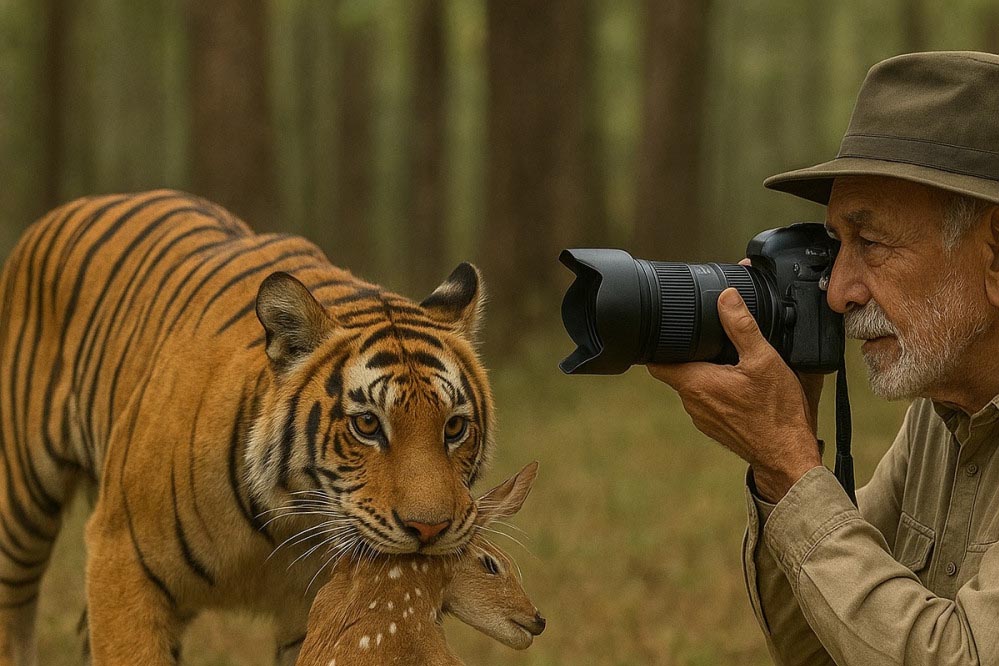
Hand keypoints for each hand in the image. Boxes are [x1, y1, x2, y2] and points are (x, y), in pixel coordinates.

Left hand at [648, 287, 821, 501]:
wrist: (788, 456)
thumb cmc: (776, 413)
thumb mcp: (763, 360)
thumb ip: (741, 326)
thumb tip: (726, 298)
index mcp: (695, 383)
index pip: (656, 361)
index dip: (658, 343)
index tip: (668, 330)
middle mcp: (692, 403)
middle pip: (677, 370)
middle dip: (689, 353)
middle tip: (709, 338)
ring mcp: (703, 418)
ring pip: (694, 386)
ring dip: (706, 372)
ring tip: (728, 360)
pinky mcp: (716, 427)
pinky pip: (709, 402)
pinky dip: (718, 390)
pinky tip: (740, 384)